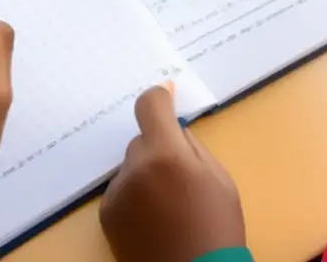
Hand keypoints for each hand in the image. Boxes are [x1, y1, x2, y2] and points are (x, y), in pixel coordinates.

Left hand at [100, 85, 245, 261]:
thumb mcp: (221, 181)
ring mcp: (117, 191)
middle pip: (143, 141)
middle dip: (159, 150)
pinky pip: (122, 189)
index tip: (165, 96)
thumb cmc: (217, 231)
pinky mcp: (106, 213)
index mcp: (167, 156)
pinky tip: (152, 221)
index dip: (159, 97)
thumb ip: (193, 148)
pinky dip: (135, 196)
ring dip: (146, 174)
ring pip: (132, 166)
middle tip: (181, 180)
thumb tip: (174, 127)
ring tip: (168, 207)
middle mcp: (135, 168)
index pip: (150, 106)